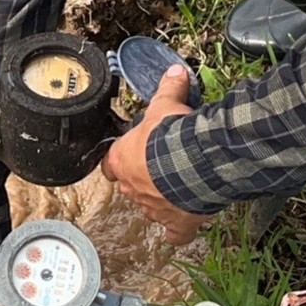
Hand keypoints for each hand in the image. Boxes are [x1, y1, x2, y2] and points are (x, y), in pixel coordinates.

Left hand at [101, 63, 208, 242]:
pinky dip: (179, 232)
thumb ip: (168, 89)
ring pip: (153, 206)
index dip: (119, 160)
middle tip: (165, 165)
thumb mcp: (166, 105)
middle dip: (147, 177)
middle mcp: (133, 187)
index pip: (111, 163)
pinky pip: (175, 233)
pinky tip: (183, 229)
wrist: (194, 161)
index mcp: (123, 160)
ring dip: (164, 199)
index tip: (127, 156)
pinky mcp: (176, 222)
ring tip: (182, 187)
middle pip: (133, 185)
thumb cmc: (172, 135)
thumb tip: (174, 72)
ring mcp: (154, 207)